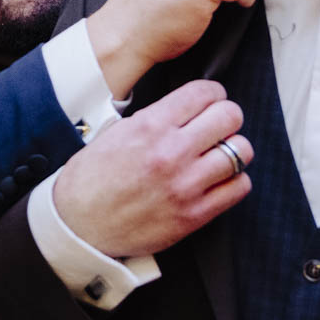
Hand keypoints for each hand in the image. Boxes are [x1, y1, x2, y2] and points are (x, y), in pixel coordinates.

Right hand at [55, 80, 251, 258]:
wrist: (78, 226)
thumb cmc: (90, 181)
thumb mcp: (114, 133)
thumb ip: (151, 119)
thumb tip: (181, 110)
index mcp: (150, 126)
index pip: (204, 93)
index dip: (213, 94)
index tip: (212, 101)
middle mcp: (172, 152)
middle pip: (230, 116)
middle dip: (227, 117)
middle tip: (219, 126)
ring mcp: (186, 185)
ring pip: (241, 151)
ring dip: (234, 150)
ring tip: (220, 155)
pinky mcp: (194, 215)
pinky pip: (238, 188)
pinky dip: (235, 181)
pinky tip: (220, 180)